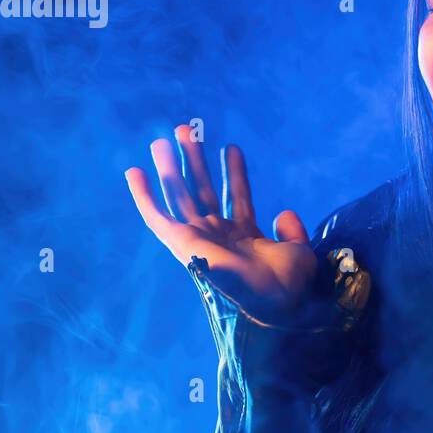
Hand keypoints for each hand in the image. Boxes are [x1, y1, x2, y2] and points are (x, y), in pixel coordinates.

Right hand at [124, 124, 317, 321]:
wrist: (279, 301)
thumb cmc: (291, 285)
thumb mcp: (298, 251)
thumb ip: (292, 231)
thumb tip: (285, 212)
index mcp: (245, 238)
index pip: (237, 197)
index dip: (235, 173)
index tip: (232, 148)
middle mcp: (220, 236)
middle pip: (204, 191)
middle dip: (196, 161)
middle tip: (187, 131)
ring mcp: (200, 238)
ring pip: (181, 195)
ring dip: (172, 166)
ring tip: (167, 136)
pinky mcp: (182, 243)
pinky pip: (156, 217)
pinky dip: (143, 195)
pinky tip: (134, 171)